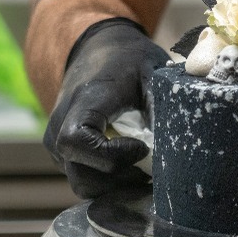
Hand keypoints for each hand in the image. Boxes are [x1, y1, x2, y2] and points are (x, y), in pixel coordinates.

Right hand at [44, 18, 169, 197]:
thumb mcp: (154, 75)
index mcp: (82, 102)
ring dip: (117, 186)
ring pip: (83, 184)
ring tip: (146, 170)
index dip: (111, 156)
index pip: (77, 142)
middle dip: (121, 181)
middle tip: (153, 171)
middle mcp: (60, 125)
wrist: (98, 50)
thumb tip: (179, 152)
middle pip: (81, 176)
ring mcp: (57, 143)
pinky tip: (135, 168)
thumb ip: (163, 110)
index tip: (142, 147)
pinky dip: (110, 182)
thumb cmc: (129, 61)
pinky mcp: (63, 154)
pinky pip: (85, 179)